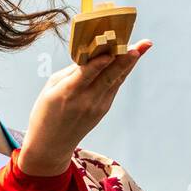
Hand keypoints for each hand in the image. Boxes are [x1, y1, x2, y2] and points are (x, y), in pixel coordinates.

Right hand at [20, 39, 153, 175]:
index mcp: (68, 93)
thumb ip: (71, 72)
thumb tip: (91, 55)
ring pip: (116, 79)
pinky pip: (114, 86)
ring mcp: (98, 106)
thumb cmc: (46, 112)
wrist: (52, 145)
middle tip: (142, 45)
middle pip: (109, 76)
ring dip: (130, 62)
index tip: (112, 51)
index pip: (87, 74)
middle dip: (125, 59)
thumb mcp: (50, 89)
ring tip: (144, 45)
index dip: (101, 62)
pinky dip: (121, 71)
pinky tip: (129, 58)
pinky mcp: (104, 109)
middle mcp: (86, 100)